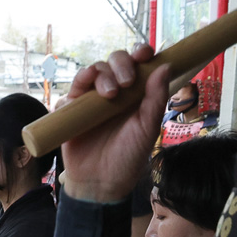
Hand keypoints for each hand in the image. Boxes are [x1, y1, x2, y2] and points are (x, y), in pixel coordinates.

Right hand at [62, 43, 173, 204]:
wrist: (101, 183)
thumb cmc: (128, 158)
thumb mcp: (147, 129)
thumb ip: (156, 99)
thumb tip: (165, 66)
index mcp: (136, 93)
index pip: (138, 64)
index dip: (141, 53)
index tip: (145, 54)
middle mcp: (114, 91)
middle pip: (115, 61)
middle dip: (121, 63)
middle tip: (126, 82)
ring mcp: (92, 99)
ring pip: (94, 70)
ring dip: (102, 74)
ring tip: (110, 94)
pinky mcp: (72, 109)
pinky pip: (72, 89)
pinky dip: (79, 82)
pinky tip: (84, 84)